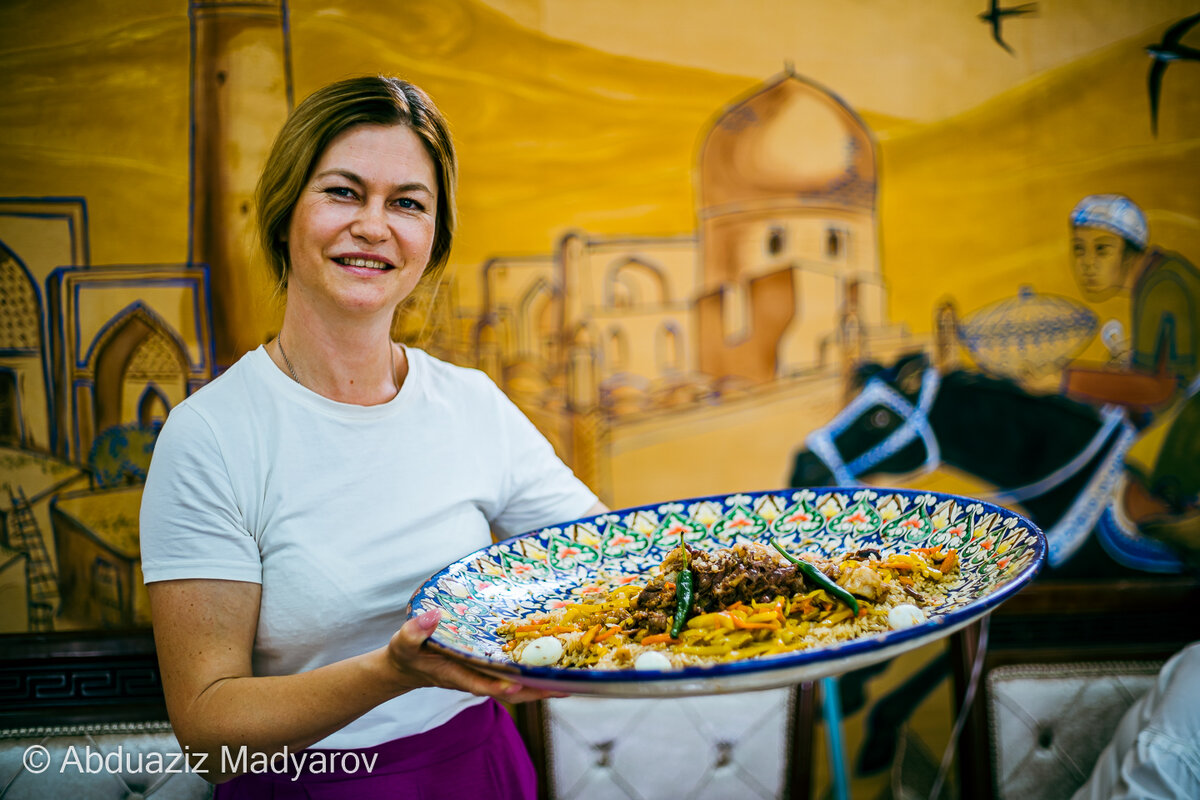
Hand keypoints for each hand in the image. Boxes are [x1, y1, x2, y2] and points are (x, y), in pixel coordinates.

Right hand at [385, 609, 563, 702]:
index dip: (495, 686)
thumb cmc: (407, 653)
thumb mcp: (404, 641)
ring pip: (516, 686)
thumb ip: (415, 630)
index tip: (513, 686)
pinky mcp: (489, 670)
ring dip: (540, 686)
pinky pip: (514, 676)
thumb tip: (433, 615)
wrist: (410, 666)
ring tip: (571, 682)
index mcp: (454, 674)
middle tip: (563, 687)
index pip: (477, 683)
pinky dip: (534, 676)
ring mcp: (484, 676)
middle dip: (534, 691)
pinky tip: (555, 669)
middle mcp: (474, 677)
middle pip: (508, 690)